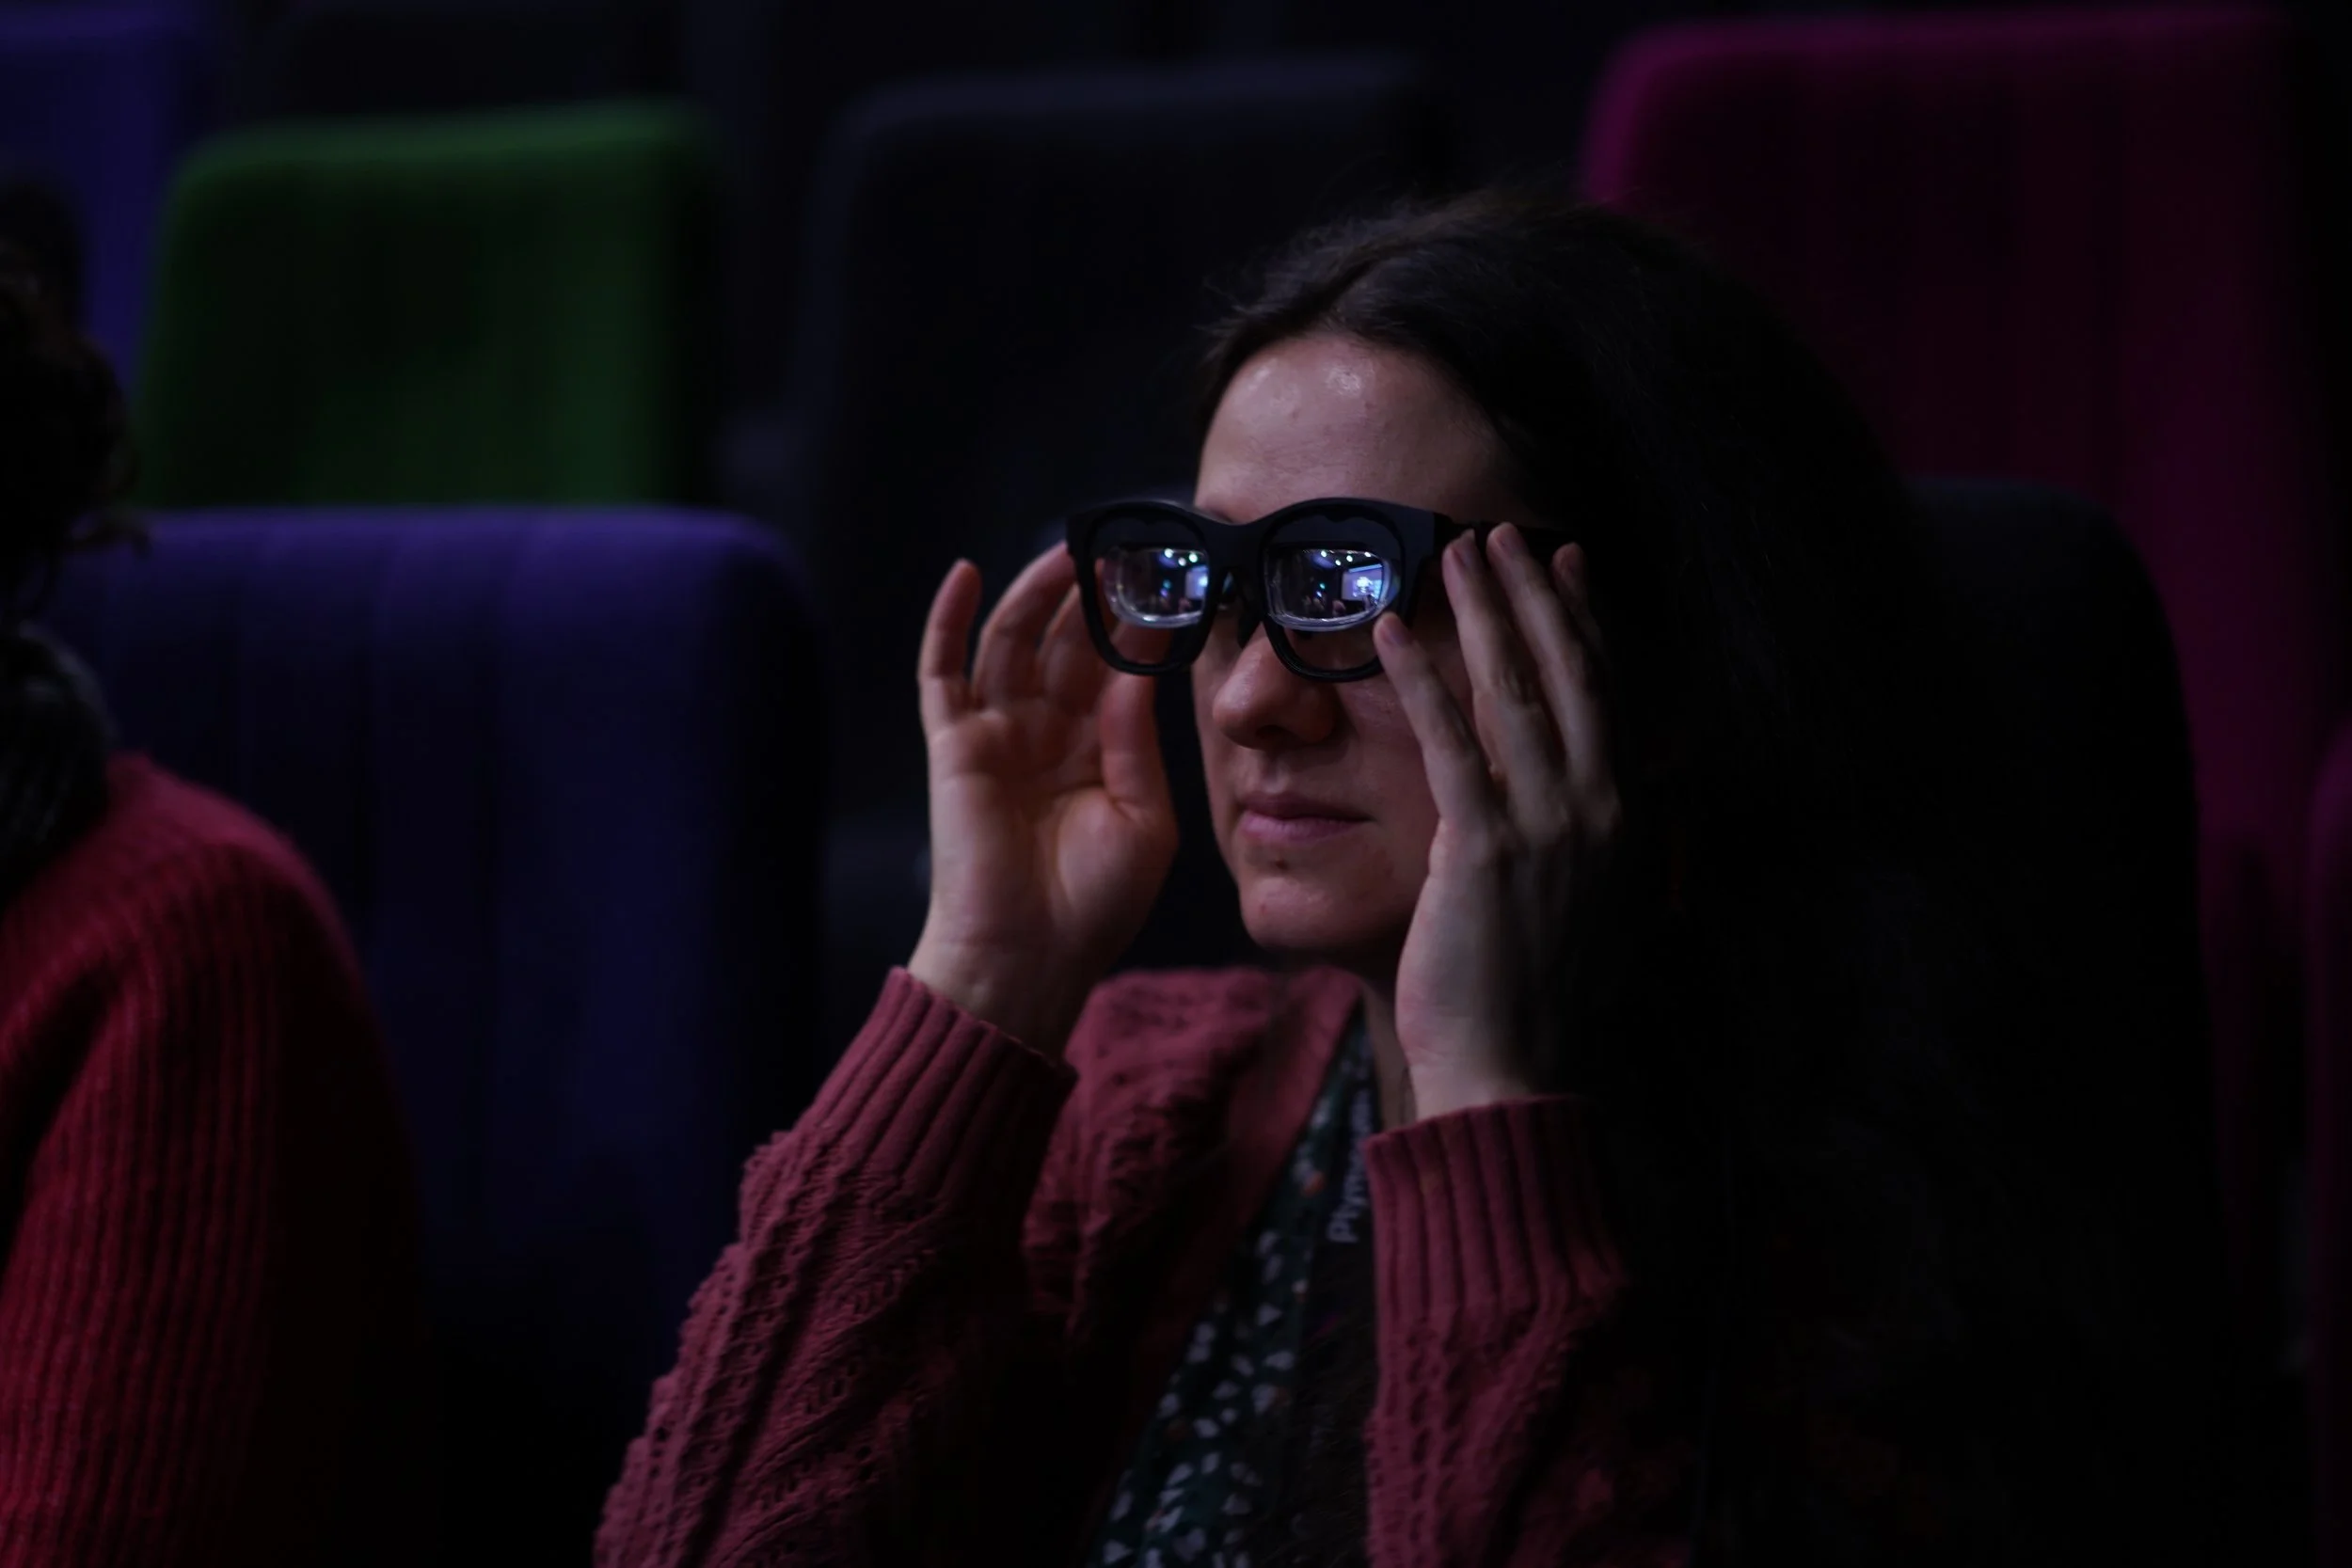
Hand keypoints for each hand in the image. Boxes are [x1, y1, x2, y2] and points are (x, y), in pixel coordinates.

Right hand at [907, 546, 1178, 1055]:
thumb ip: (1136, 739)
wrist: (1027, 957)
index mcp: (1095, 752)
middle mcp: (1045, 734)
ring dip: (1036, 593)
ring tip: (1071, 550)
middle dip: (1094, 597)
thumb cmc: (1092, 906)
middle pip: (1066, 644)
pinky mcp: (952, 744)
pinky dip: (948, 620)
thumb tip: (1137, 665)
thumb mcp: (1143, 817)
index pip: (1116, 669)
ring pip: (1012, 642)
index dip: (1139, 624)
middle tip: (1127, 549)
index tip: (1174, 579)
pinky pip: (941, 671)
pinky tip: (966, 572)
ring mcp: (996, 734)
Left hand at [1373, 527, 1620, 1119]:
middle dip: (1536, 597)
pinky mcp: (1482, 848)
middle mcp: (1600, 811)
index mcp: (1628, 822)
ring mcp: (1547, 826)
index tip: (1567, 567)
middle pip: (1569, 676)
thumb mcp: (1593, 912)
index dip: (1587, 625)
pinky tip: (1382, 632)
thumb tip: (1598, 807)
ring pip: (1514, 693)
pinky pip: (1447, 742)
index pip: (1609, 697)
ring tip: (1453, 553)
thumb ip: (1593, 845)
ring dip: (1482, 614)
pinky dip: (1417, 678)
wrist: (1521, 1074)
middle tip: (1505, 534)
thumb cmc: (1544, 1005)